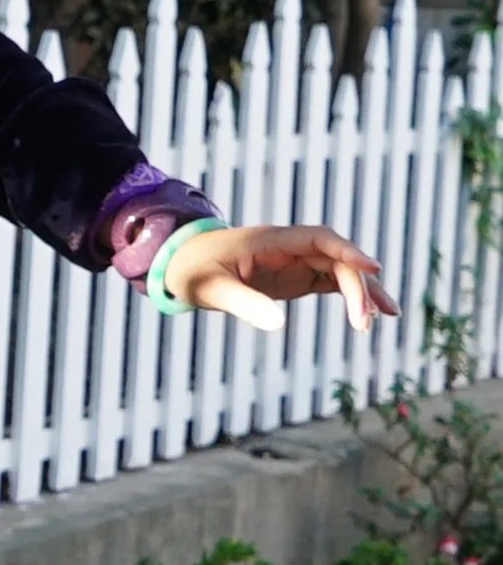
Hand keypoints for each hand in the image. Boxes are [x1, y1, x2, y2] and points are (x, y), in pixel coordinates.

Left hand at [164, 222, 396, 333]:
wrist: (179, 263)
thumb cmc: (192, 271)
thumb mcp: (211, 289)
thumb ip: (243, 303)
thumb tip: (279, 325)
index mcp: (270, 240)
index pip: (320, 238)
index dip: (348, 251)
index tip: (373, 268)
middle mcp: (288, 247)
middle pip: (335, 258)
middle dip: (357, 285)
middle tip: (366, 321)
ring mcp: (293, 261)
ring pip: (339, 271)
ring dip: (362, 291)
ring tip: (385, 317)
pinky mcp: (294, 277)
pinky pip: (330, 282)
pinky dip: (351, 296)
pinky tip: (370, 314)